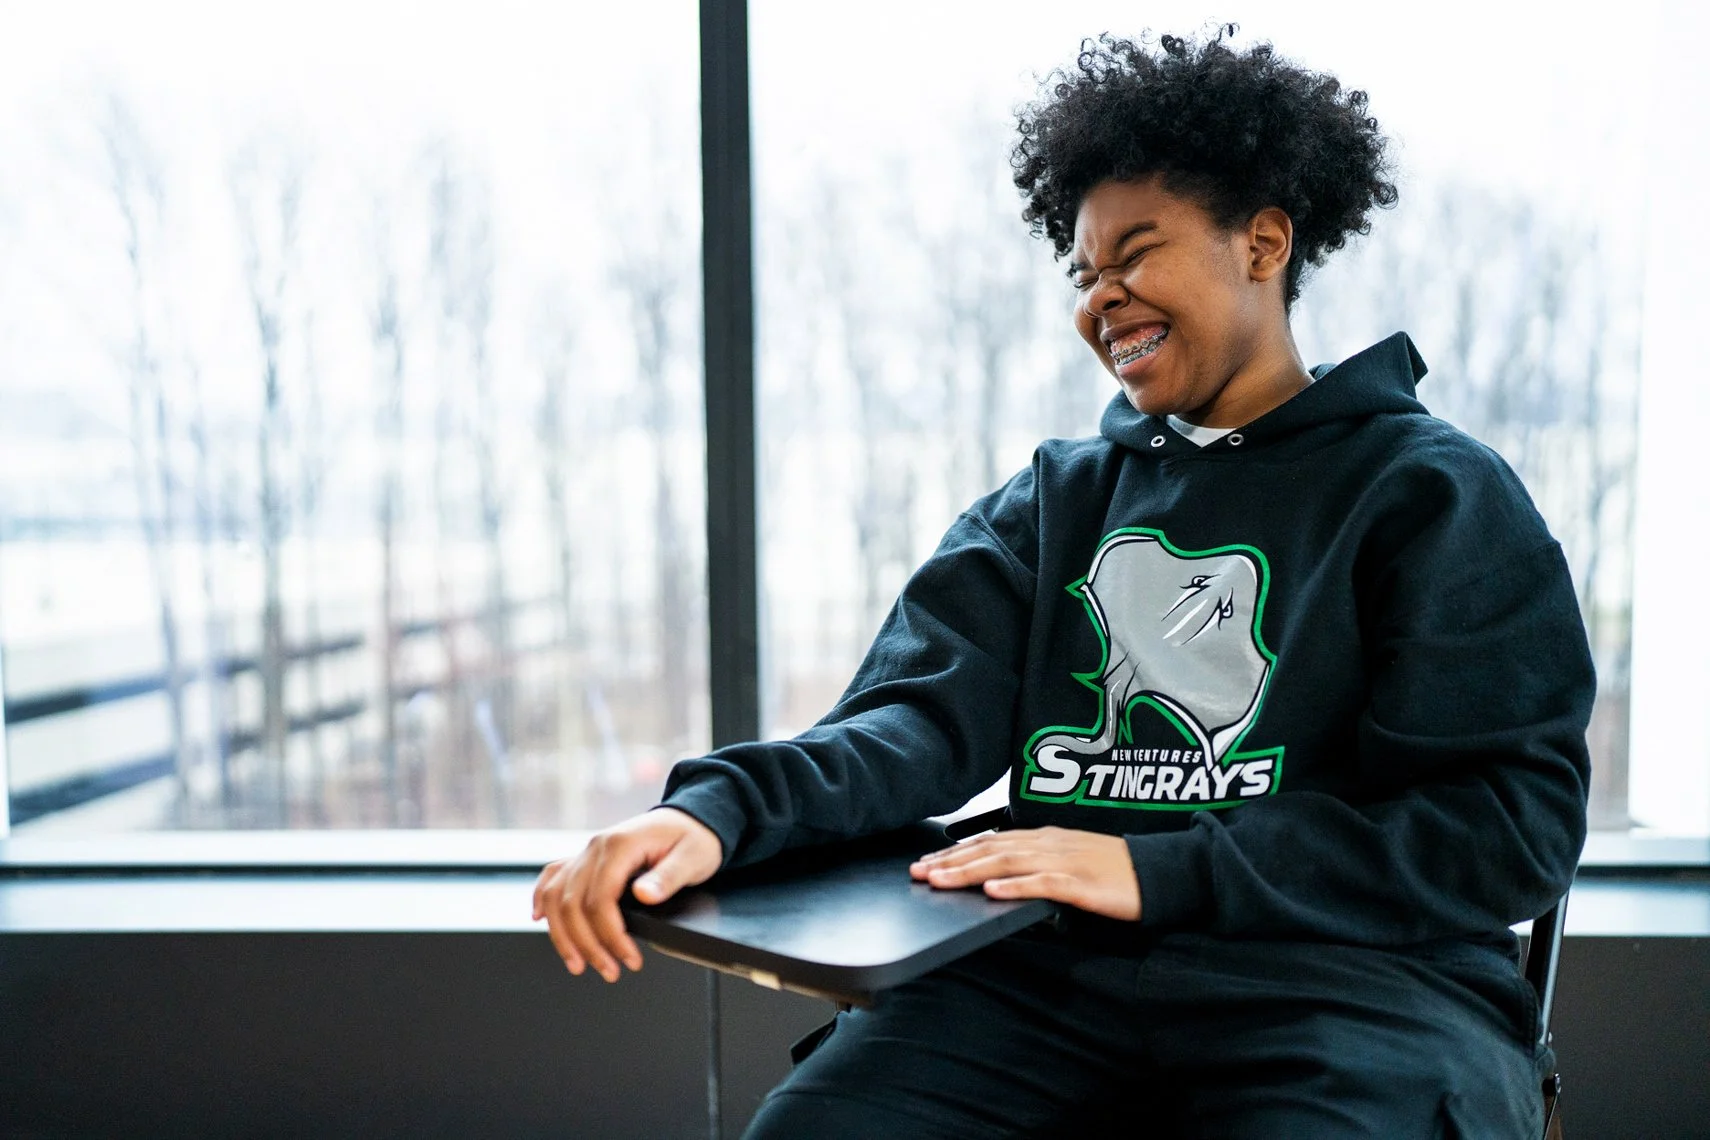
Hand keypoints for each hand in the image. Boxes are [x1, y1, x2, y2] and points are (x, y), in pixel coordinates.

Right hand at [532, 807, 723, 981]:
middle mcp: (596, 846)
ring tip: (578, 964)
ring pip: (556, 896)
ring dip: (563, 935)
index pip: (601, 898)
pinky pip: (553, 877)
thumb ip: (668, 877)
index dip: (611, 935)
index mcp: (621, 844)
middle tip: (611, 972)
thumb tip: (644, 895)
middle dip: (589, 945)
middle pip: (573, 903)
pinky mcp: (586, 859)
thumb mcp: (694, 857)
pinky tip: (540, 919)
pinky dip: (542, 899)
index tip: (629, 959)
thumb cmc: (695, 838)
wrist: (692, 818)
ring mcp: (588, 852)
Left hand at [908, 826, 1141, 921]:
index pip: (993, 841)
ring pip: (1010, 862)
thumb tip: (1005, 879)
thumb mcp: (1071, 864)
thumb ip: (1040, 867)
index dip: (957, 851)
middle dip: (952, 860)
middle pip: (992, 849)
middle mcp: (1050, 844)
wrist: (1161, 871)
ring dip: (971, 870)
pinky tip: (993, 891)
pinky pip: (1044, 883)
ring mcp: (1066, 862)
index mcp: (1046, 838)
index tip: (927, 860)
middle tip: (919, 871)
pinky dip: (1016, 886)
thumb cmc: (1116, 871)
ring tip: (942, 879)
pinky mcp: (1083, 884)